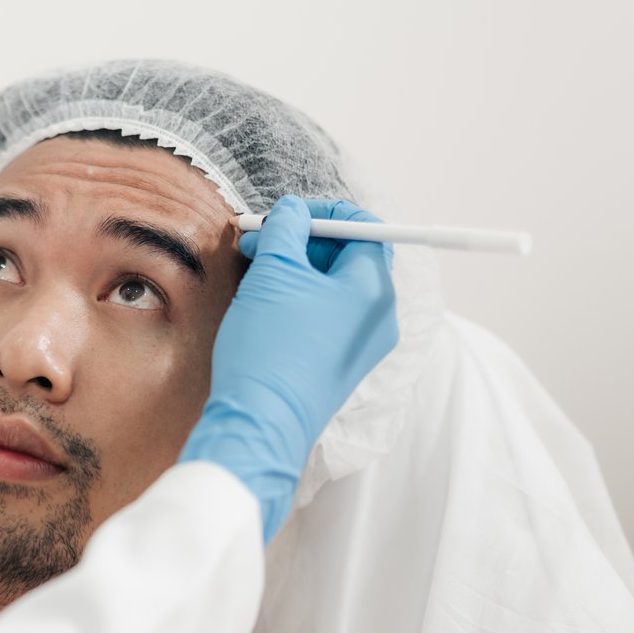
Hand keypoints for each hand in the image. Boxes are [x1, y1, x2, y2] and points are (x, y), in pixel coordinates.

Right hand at [179, 196, 398, 541]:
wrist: (262, 422)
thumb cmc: (270, 347)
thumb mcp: (273, 272)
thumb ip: (286, 228)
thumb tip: (294, 210)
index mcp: (373, 288)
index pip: (366, 228)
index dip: (324, 212)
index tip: (286, 215)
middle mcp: (379, 316)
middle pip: (349, 257)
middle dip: (303, 241)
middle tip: (259, 240)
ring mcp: (363, 345)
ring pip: (334, 287)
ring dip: (296, 269)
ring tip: (254, 271)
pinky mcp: (341, 365)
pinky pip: (328, 317)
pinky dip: (300, 300)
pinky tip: (264, 305)